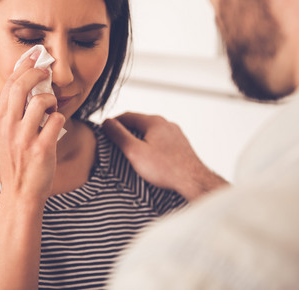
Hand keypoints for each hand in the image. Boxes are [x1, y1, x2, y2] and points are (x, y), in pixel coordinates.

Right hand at [0, 49, 65, 203]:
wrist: (21, 193)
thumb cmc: (17, 160)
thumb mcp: (7, 134)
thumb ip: (14, 111)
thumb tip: (30, 83)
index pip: (9, 84)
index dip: (24, 66)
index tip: (35, 55)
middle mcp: (8, 127)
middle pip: (21, 86)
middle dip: (37, 73)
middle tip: (47, 72)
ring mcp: (23, 138)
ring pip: (40, 101)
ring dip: (52, 99)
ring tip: (52, 107)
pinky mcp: (41, 149)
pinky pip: (56, 120)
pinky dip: (60, 118)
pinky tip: (56, 124)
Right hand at [102, 112, 227, 200]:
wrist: (193, 181)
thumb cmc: (166, 168)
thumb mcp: (134, 151)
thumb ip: (119, 135)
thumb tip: (107, 122)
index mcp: (154, 121)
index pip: (127, 116)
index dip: (113, 123)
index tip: (105, 131)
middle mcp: (166, 124)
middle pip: (139, 123)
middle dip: (126, 131)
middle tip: (115, 142)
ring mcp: (175, 134)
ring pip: (151, 132)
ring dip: (139, 139)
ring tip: (131, 152)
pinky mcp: (180, 145)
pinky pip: (160, 141)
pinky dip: (151, 146)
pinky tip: (148, 158)